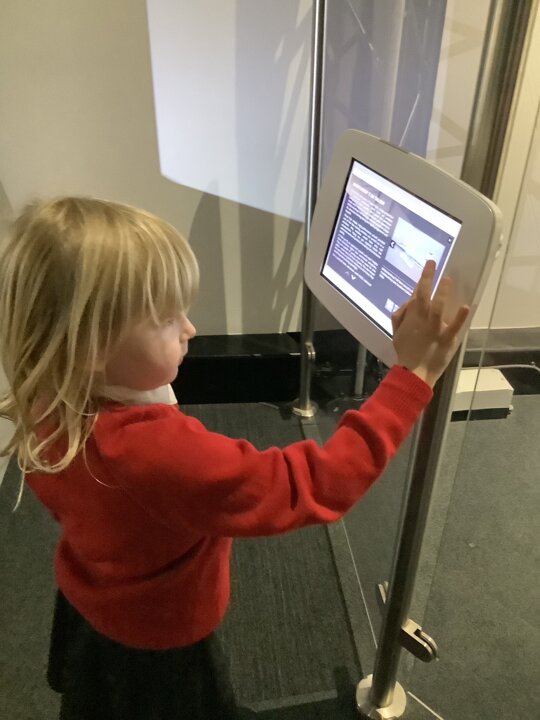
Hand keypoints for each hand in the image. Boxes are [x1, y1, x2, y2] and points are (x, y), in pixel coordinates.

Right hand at [391, 260, 469, 387]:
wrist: (413, 373)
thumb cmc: (405, 353)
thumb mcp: (396, 333)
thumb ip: (400, 316)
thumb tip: (408, 302)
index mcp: (412, 317)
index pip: (417, 294)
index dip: (424, 278)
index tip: (430, 265)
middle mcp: (422, 320)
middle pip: (424, 296)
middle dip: (428, 279)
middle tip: (433, 264)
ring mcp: (435, 329)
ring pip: (437, 307)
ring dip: (442, 293)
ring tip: (448, 280)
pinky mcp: (447, 339)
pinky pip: (454, 327)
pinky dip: (459, 317)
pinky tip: (465, 306)